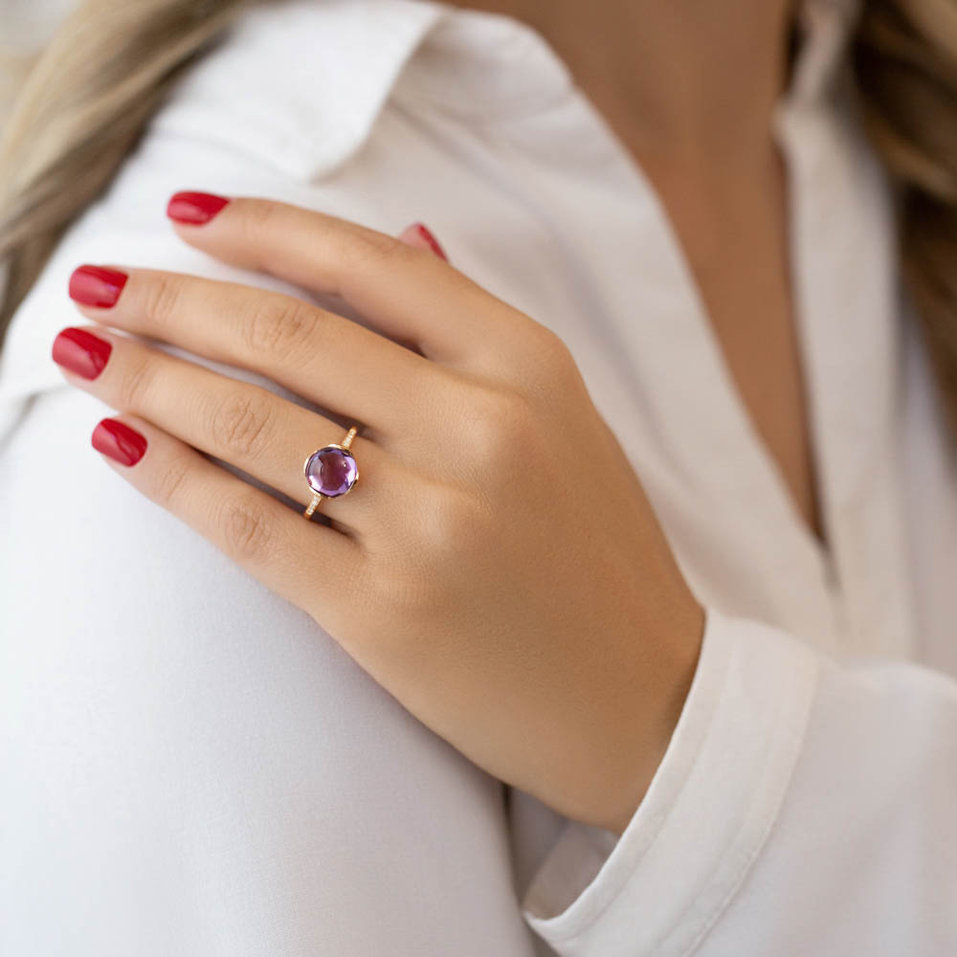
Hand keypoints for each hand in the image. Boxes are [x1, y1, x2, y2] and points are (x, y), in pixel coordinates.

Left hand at [53, 193, 704, 834]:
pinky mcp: (384, 613)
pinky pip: (250, 528)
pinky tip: (118, 442)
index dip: (264, 227)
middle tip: (100, 281)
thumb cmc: (598, 554)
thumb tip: (405, 237)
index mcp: (529, 367)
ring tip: (83, 350)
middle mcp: (482, 431)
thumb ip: (478, 330)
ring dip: (149, 378)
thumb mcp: (566, 418)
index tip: (187, 214)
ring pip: (254, 426)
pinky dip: (172, 479)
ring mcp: (432, 525)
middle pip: (292, 336)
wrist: (642, 698)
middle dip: (175, 298)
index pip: (370, 266)